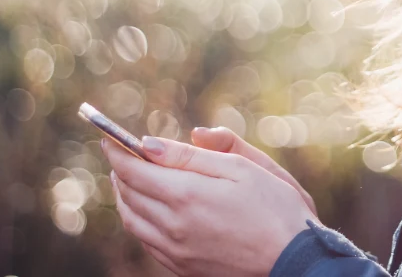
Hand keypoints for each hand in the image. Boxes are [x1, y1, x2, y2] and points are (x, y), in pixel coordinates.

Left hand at [103, 135, 314, 276]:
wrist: (293, 260)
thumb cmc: (275, 207)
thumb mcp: (241, 168)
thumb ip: (194, 154)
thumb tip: (150, 143)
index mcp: (186, 195)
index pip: (134, 170)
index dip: (118, 151)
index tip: (109, 137)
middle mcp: (172, 226)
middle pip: (128, 194)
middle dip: (120, 170)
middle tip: (119, 154)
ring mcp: (175, 251)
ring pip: (132, 220)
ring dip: (124, 196)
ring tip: (128, 179)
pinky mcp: (182, 268)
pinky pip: (146, 241)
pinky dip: (137, 220)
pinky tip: (147, 210)